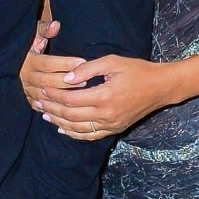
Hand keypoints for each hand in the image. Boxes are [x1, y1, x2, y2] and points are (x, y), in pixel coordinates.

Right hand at [21, 19, 85, 108]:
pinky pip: (40, 106)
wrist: (7, 63)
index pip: (48, 63)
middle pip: (48, 81)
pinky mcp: (27, 99)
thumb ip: (44, 30)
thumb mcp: (33, 35)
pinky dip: (53, 107)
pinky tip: (67, 107)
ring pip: (45, 95)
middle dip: (67, 81)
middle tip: (86, 80)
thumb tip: (56, 25)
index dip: (65, 63)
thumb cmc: (27, 46)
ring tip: (81, 93)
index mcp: (28, 60)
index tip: (82, 62)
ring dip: (63, 95)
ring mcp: (25, 89)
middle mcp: (25, 76)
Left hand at [39, 55, 176, 140]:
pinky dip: (74, 134)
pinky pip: (90, 135)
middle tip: (38, 102)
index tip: (43, 89)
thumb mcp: (112, 62)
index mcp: (104, 96)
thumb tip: (66, 78)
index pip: (71, 99)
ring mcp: (111, 124)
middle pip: (71, 115)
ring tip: (45, 115)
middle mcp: (106, 114)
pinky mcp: (115, 129)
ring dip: (59, 122)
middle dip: (52, 108)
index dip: (54, 95)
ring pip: (78, 128)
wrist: (160, 87)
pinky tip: (62, 129)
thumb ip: (87, 70)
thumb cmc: (137, 70)